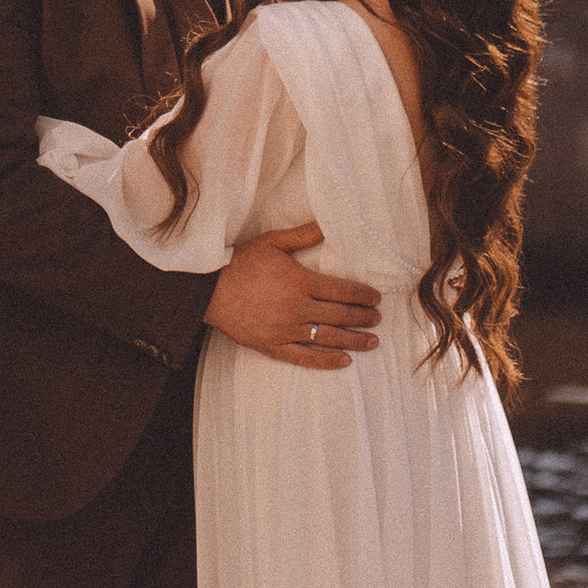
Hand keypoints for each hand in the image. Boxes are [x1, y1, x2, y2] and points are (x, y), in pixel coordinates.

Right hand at [206, 224, 382, 369]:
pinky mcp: (274, 347)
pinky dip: (327, 361)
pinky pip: (306, 358)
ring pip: (329, 338)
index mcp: (300, 282)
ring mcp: (286, 330)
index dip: (364, 295)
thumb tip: (328, 225)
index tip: (376, 298)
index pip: (343, 290)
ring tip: (372, 341)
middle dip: (364, 317)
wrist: (208, 291)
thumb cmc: (240, 263)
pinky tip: (344, 361)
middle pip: (341, 315)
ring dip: (355, 341)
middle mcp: (298, 308)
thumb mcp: (272, 243)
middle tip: (378, 318)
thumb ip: (303, 235)